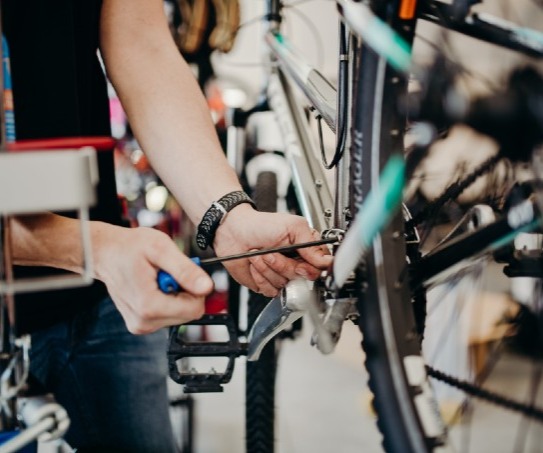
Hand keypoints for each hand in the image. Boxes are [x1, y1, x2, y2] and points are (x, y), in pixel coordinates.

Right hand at [92, 223, 212, 333]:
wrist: (105, 253)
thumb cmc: (129, 247)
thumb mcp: (161, 249)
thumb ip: (185, 270)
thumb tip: (207, 287)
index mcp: (149, 307)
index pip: (195, 309)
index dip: (195, 288)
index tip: (180, 272)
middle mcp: (144, 322)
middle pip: (188, 313)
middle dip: (184, 291)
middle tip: (167, 272)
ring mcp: (141, 325)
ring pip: (180, 314)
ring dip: (175, 294)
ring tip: (157, 277)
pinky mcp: (140, 324)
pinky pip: (168, 314)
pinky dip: (166, 299)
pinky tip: (152, 285)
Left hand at [213, 205, 332, 296]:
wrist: (234, 232)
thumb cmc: (261, 225)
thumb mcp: (292, 227)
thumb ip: (311, 245)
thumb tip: (326, 261)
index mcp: (307, 249)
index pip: (319, 268)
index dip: (309, 268)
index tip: (299, 262)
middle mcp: (296, 264)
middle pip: (302, 279)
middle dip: (284, 265)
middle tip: (272, 252)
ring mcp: (282, 275)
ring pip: (285, 285)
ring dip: (268, 269)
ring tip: (260, 255)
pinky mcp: (268, 284)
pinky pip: (271, 291)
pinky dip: (260, 277)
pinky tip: (256, 265)